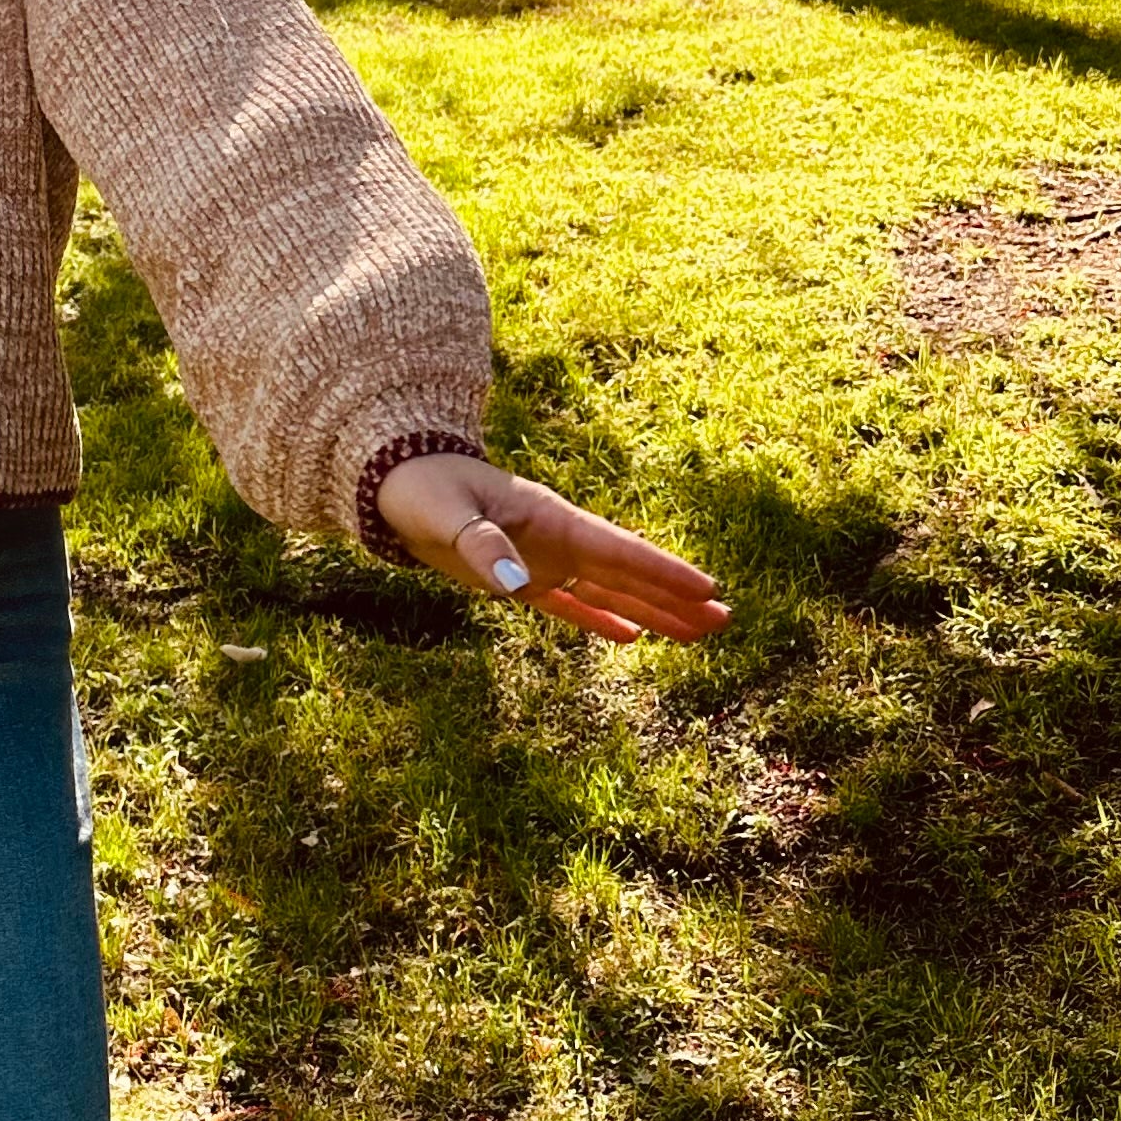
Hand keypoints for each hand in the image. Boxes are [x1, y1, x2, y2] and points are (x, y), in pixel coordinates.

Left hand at [372, 450, 728, 643]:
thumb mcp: (449, 516)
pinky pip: (571, 604)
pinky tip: (633, 637)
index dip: (664, 572)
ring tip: (698, 632)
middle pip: (629, 575)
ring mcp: (544, 558)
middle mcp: (558, 540)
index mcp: (552, 520)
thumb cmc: (424, 490)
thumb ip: (483, 547)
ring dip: (653, 611)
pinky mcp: (520, 578)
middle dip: (676, 597)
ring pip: (610, 592)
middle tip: (725, 620)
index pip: (620, 551)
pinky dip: (601, 621)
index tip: (707, 589)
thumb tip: (519, 586)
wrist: (396, 482)